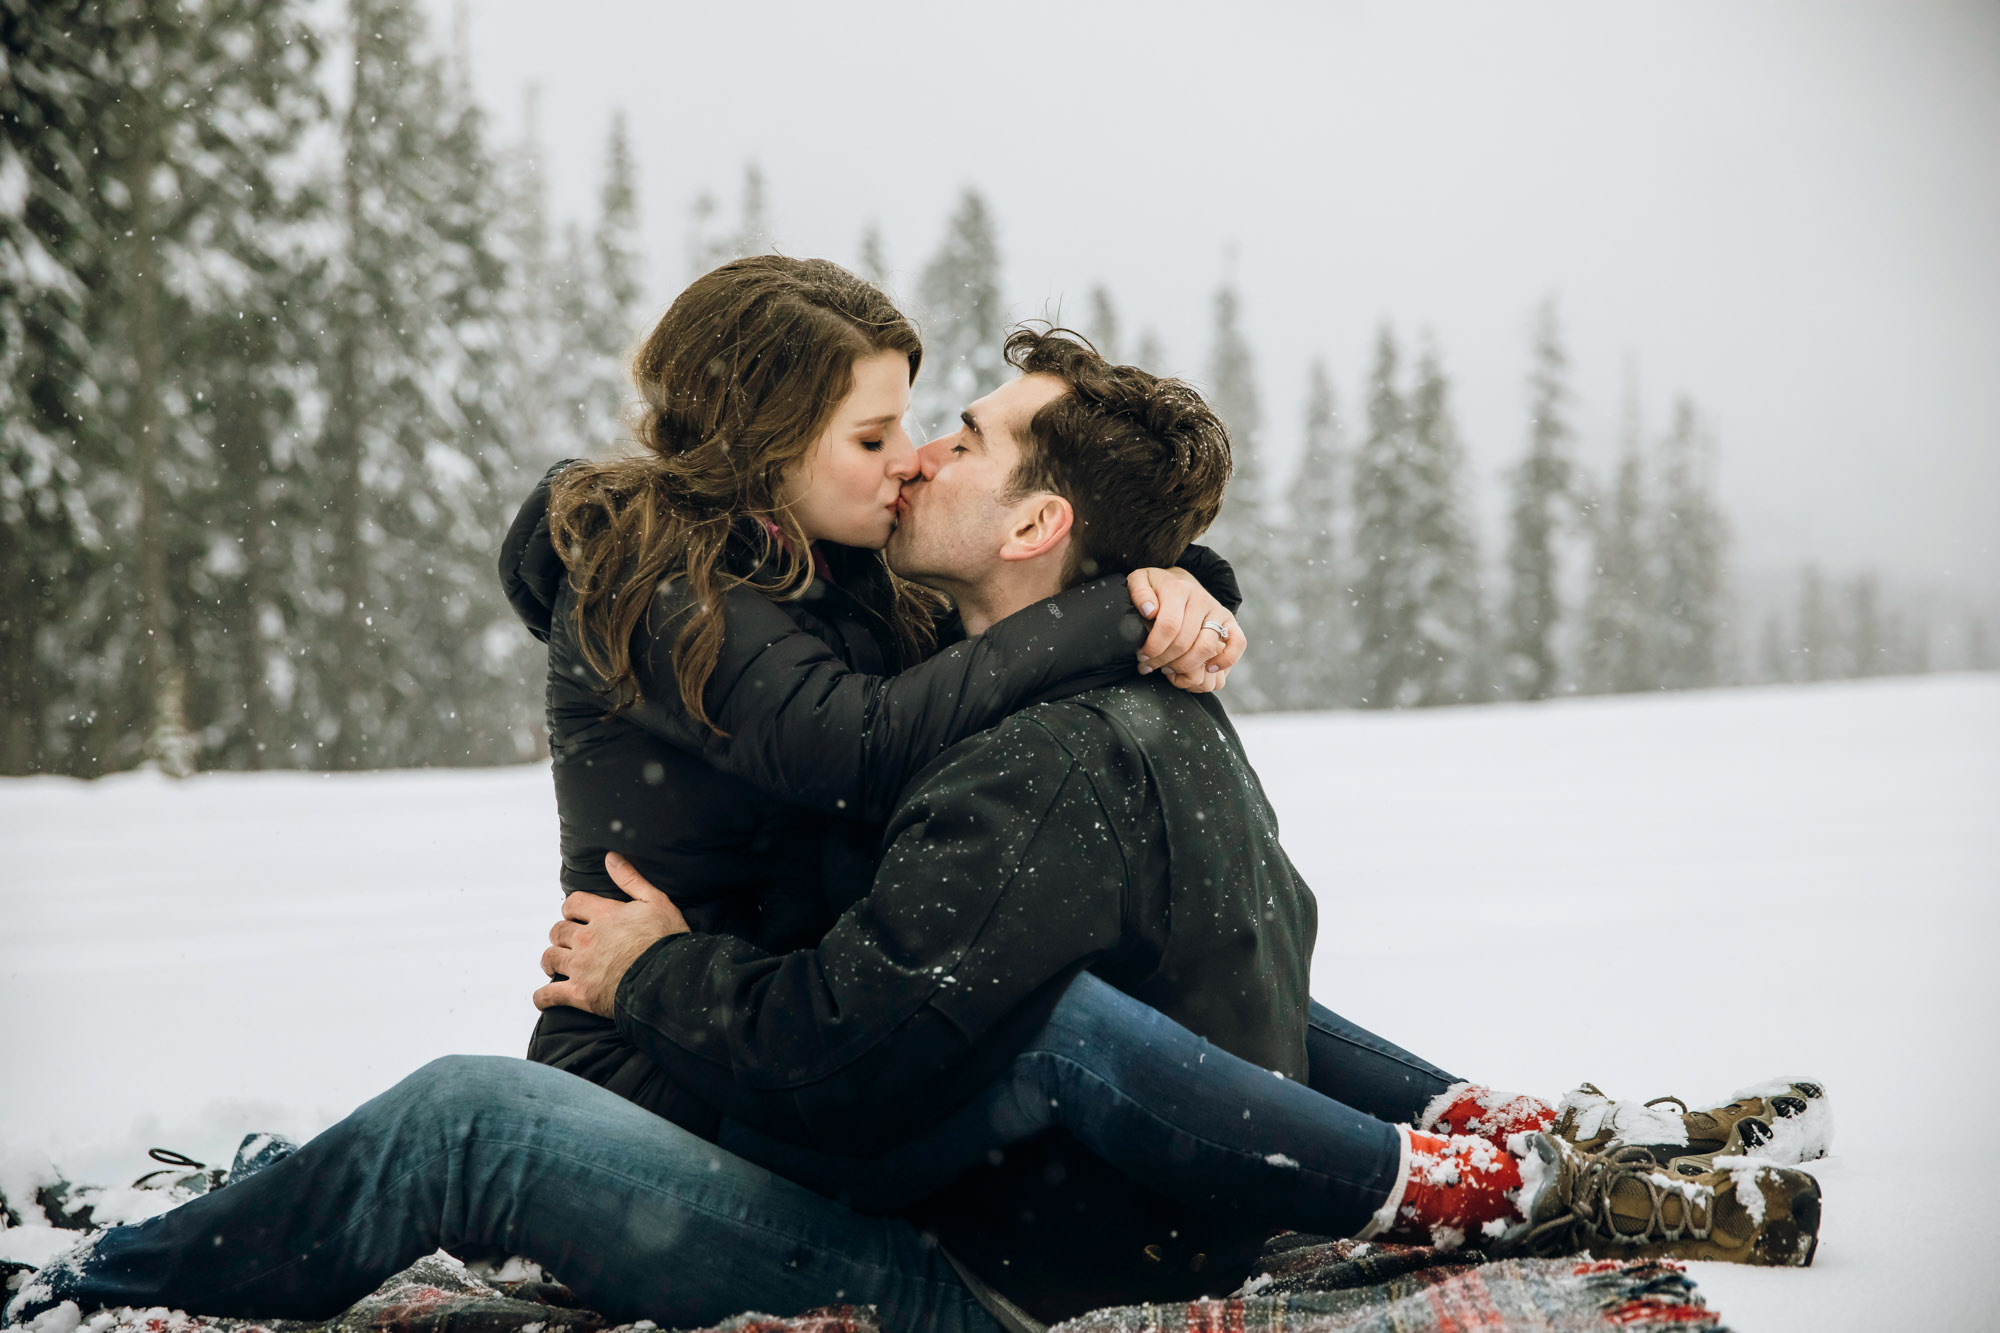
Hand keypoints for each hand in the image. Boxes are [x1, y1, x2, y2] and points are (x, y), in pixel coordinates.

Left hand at [533, 853, 690, 1016]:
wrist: (669, 979)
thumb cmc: (667, 940)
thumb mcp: (656, 901)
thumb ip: (631, 879)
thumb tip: (611, 857)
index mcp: (604, 915)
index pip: (573, 903)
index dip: (571, 908)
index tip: (574, 915)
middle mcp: (587, 939)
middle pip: (557, 931)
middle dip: (560, 935)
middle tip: (567, 942)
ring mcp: (581, 967)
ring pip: (550, 958)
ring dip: (551, 961)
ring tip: (555, 966)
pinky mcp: (580, 994)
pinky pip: (549, 995)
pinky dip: (543, 997)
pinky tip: (544, 998)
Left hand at [1126, 566, 1245, 693]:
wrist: (1179, 580)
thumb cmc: (1155, 587)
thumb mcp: (1139, 581)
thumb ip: (1139, 593)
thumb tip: (1150, 611)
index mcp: (1178, 589)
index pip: (1168, 626)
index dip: (1153, 648)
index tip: (1142, 657)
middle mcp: (1201, 599)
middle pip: (1185, 641)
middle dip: (1164, 660)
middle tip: (1150, 666)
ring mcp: (1217, 610)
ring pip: (1207, 647)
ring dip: (1186, 666)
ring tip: (1169, 669)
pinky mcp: (1229, 621)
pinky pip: (1238, 642)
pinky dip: (1226, 660)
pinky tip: (1208, 668)